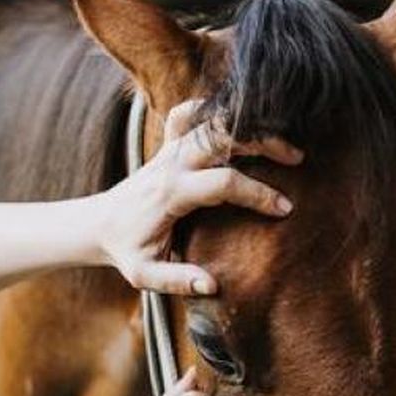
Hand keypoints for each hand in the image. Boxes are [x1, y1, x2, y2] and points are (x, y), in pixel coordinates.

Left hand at [97, 100, 302, 294]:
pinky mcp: (168, 144)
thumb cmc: (127, 250)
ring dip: (249, 126)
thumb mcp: (144, 275)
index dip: (257, 194)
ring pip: (212, 121)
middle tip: (297, 158)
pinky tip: (240, 122)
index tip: (285, 209)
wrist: (98, 224)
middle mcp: (172, 163)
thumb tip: (212, 285)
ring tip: (282, 142)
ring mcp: (169, 149)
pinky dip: (214, 110)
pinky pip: (189, 113)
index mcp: (171, 192)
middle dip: (263, 143)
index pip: (224, 183)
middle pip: (223, 137)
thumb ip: (176, 280)